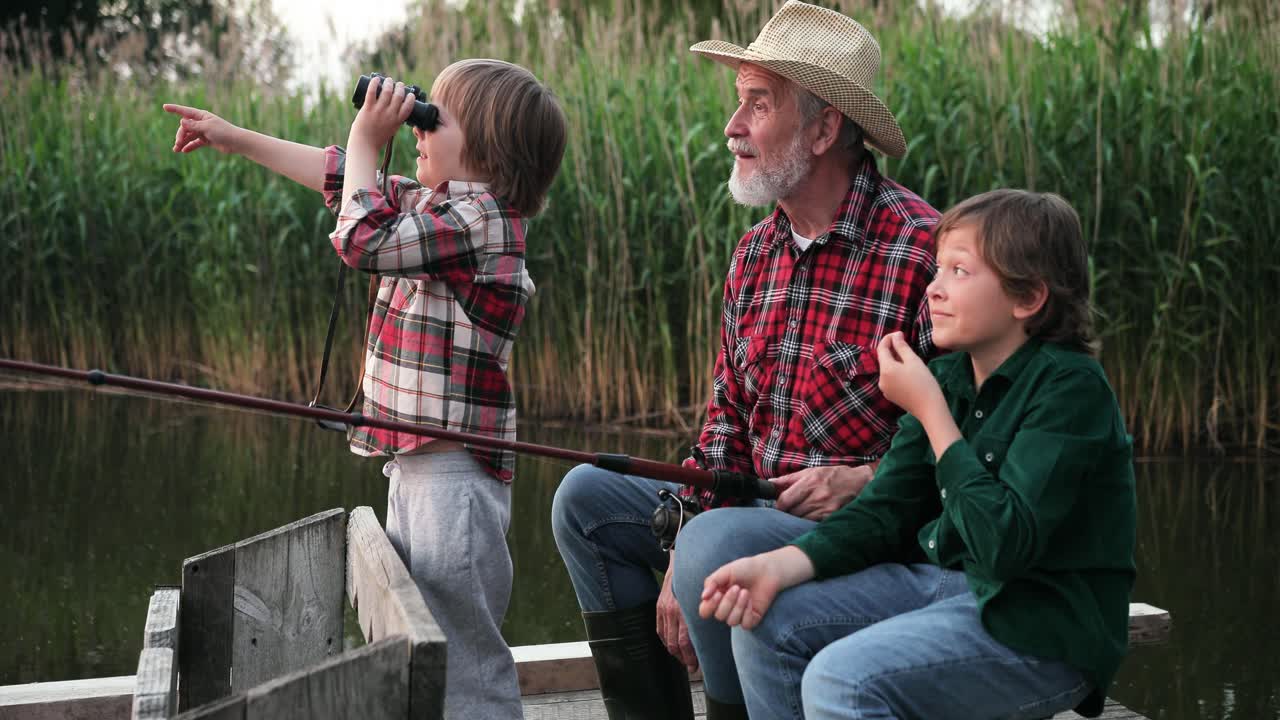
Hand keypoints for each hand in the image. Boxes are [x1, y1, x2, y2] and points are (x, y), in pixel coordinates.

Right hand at [163, 104, 239, 153]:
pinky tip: (184, 151)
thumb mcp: (207, 128)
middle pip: (185, 127)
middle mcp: (201, 122)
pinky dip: (190, 146)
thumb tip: (181, 121)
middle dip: (180, 135)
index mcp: (202, 116)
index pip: (185, 111)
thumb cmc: (223, 132)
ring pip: (189, 136)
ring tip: (176, 150)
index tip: (164, 107)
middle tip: (177, 143)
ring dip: (182, 142)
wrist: (236, 142)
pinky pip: (195, 143)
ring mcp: (204, 131)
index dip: (175, 109)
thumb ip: (193, 126)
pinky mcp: (207, 140)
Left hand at [349, 75, 415, 147]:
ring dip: (389, 83)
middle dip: (400, 87)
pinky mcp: (368, 108)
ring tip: (388, 80)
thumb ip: (394, 121)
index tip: (409, 94)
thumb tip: (395, 112)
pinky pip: (372, 92)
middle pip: (398, 96)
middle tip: (398, 84)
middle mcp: (390, 115)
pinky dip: (374, 83)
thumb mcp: (391, 130)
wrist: (364, 144)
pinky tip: (376, 79)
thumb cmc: (376, 139)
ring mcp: (379, 111)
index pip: (409, 106)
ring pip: (386, 91)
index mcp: (397, 121)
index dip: (410, 98)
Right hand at [657, 556, 697, 672]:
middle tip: (691, 668)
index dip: (690, 655)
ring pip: (667, 639)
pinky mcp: (659, 607)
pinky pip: (660, 630)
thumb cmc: (695, 583)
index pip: (685, 641)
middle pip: (675, 643)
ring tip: (683, 660)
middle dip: (683, 658)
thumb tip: (711, 633)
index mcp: (684, 610)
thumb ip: (704, 614)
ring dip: (675, 652)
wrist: (680, 565)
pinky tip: (673, 647)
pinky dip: (666, 641)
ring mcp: (663, 610)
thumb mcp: (702, 597)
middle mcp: (672, 612)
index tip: (696, 665)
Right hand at [698, 546, 813, 629]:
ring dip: (738, 606)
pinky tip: (751, 601)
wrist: (766, 570)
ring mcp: (739, 614)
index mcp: (716, 597)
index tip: (717, 593)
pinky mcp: (752, 619)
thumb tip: (703, 597)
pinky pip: (745, 624)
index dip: (709, 606)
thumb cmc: (744, 569)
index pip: (705, 611)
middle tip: (737, 588)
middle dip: (728, 602)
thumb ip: (712, 582)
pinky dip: (747, 613)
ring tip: (745, 592)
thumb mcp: (725, 571)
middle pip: (719, 616)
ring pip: (731, 622)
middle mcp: (726, 608)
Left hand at [772, 464, 872, 519]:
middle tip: (789, 511)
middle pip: (792, 513)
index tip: (780, 507)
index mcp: (809, 482)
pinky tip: (811, 518)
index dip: (779, 506)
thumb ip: (789, 479)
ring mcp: (825, 508)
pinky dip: (809, 523)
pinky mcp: (832, 517)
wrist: (859, 482)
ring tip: (800, 515)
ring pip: (801, 520)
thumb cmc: (833, 475)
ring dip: (798, 519)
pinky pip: (814, 524)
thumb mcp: (811, 471)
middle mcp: (816, 496)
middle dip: (788, 513)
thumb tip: (770, 483)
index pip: (784, 501)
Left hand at [877, 331, 943, 417]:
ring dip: (895, 361)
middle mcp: (881, 380)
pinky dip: (896, 372)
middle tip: (905, 343)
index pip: (881, 348)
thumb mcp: (913, 361)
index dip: (888, 339)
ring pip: (887, 370)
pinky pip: (890, 379)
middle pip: (884, 360)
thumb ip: (902, 347)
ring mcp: (885, 389)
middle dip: (892, 350)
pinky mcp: (890, 396)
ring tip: (908, 357)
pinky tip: (907, 372)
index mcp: (885, 369)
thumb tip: (895, 335)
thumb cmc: (923, 382)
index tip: (899, 333)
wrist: (929, 408)